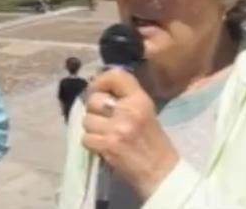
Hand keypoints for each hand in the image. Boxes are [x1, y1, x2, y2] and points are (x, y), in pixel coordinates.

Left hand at [82, 68, 178, 200]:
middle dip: (94, 110)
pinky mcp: (107, 145)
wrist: (160, 170)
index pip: (115, 76)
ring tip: (105, 134)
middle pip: (94, 100)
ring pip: (87, 119)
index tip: (96, 89)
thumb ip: (125, 98)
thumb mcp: (145, 111)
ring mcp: (116, 128)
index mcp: (140, 99)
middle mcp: (128, 110)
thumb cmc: (152, 140)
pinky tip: (103, 146)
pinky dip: (92, 143)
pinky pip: (86, 138)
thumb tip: (97, 87)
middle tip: (103, 119)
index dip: (100, 81)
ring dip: (92, 128)